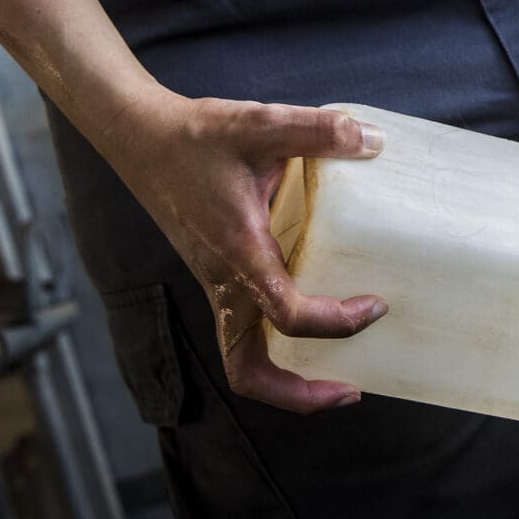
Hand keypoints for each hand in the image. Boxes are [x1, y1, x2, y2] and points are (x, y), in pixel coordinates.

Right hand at [101, 89, 388, 412]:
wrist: (143, 138)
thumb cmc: (196, 136)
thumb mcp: (261, 123)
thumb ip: (319, 131)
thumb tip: (373, 140)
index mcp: (238, 251)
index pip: (286, 313)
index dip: (335, 323)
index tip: (375, 306)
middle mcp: (224, 279)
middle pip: (248, 370)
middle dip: (298, 395)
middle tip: (350, 390)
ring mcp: (217, 282)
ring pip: (242, 356)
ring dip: (286, 379)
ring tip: (338, 373)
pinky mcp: (218, 273)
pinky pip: (245, 326)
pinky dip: (278, 339)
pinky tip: (316, 310)